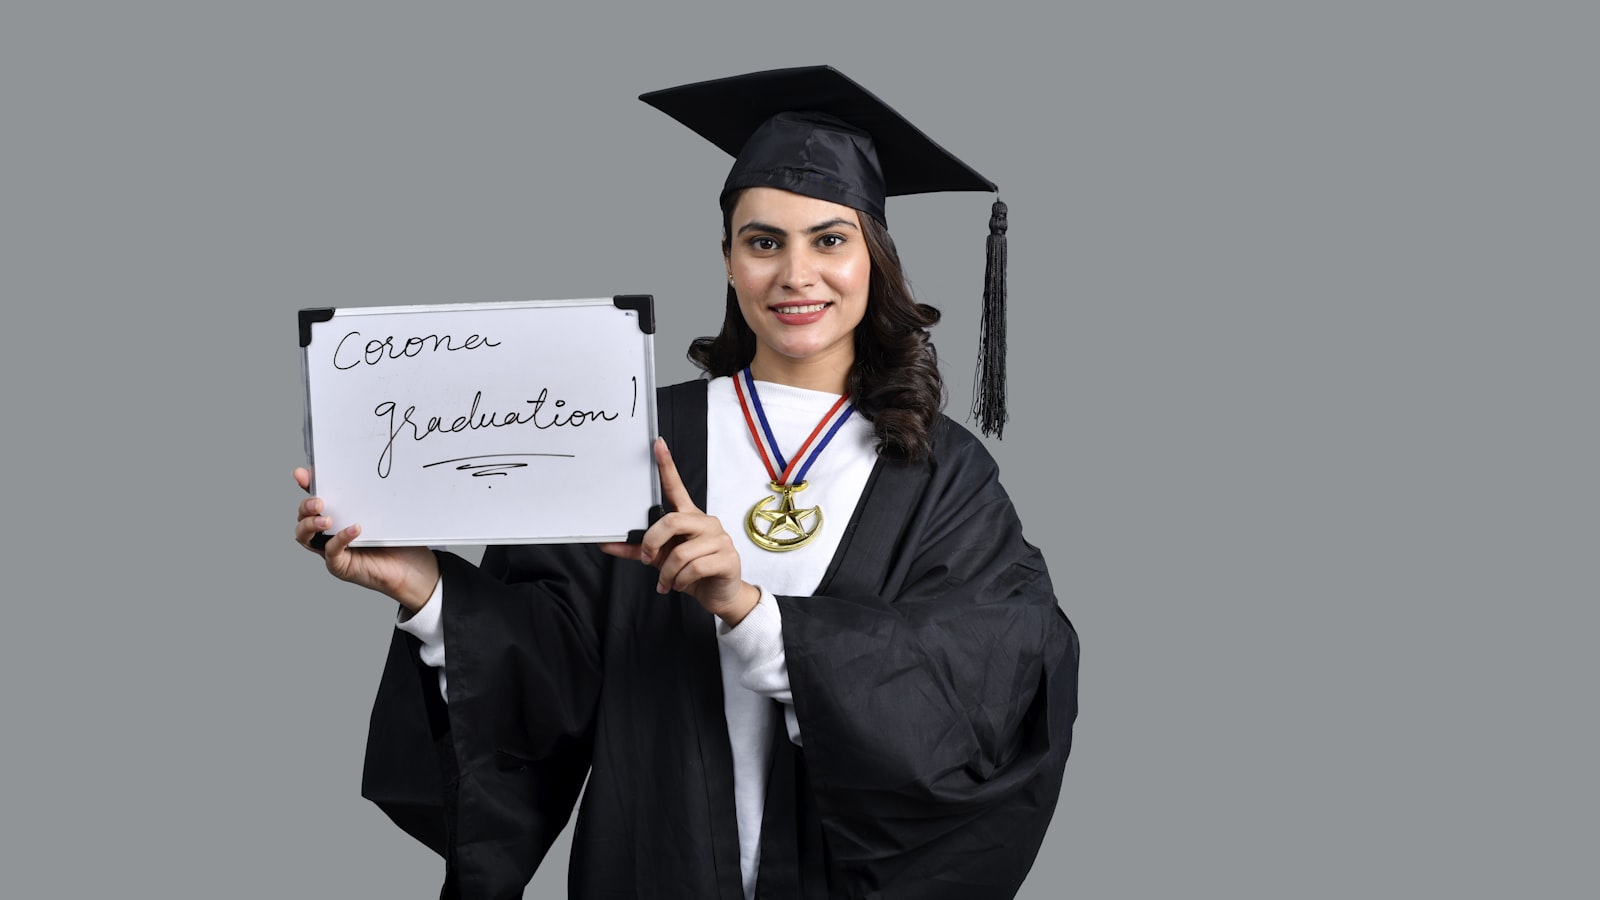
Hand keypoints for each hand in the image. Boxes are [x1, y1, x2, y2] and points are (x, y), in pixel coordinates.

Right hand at [292, 467, 439, 612]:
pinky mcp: (339, 565)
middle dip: (305, 507)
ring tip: (326, 520)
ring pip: (304, 537)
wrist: (410, 567)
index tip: (302, 473)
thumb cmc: (395, 539)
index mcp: (336, 515)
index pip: (315, 497)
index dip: (306, 485)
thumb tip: (370, 472)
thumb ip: (370, 496)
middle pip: (302, 517)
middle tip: (319, 502)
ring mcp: (330, 549)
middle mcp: (327, 532)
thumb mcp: (383, 512)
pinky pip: (331, 552)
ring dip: (310, 525)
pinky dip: (339, 539)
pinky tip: (354, 530)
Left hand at [600, 439, 758, 626]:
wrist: (719, 594)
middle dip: (652, 542)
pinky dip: (681, 581)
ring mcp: (719, 539)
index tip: (658, 445)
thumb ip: (638, 549)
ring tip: (667, 581)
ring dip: (667, 573)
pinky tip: (681, 584)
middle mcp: (705, 522)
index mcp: (689, 517)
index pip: (677, 487)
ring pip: (681, 552)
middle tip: (648, 559)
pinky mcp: (727, 558)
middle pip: (671, 520)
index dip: (667, 466)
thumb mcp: (661, 558)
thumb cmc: (691, 571)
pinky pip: (695, 567)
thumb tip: (605, 544)